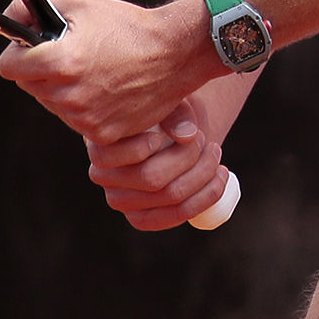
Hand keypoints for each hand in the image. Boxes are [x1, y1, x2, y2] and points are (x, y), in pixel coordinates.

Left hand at [0, 0, 217, 145]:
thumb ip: (33, 9)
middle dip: (43, 71)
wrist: (175, 53)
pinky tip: (107, 89)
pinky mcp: (102, 134)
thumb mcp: (79, 3)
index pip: (8, 67)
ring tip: (96, 71)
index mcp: (60, 62)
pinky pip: (77, 122)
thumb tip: (4, 23)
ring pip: (54, 105)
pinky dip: (86, 108)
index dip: (17, 54)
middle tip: (73, 56)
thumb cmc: (126, 25)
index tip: (31, 49)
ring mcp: (85, 119)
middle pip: (30, 86)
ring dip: (64, 90)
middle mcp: (69, 95)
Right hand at [85, 99, 234, 229]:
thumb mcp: (168, 100)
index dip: (141, 147)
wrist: (171, 129)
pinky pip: (173, 217)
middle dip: (188, 157)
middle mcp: (102, 176)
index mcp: (98, 143)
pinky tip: (220, 178)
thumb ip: (174, 112)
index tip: (168, 134)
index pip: (108, 156)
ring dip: (203, 176)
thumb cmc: (164, 110)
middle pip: (151, 177)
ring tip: (216, 154)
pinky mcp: (141, 218)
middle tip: (204, 140)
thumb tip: (187, 136)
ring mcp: (120, 201)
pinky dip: (204, 199)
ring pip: (170, 197)